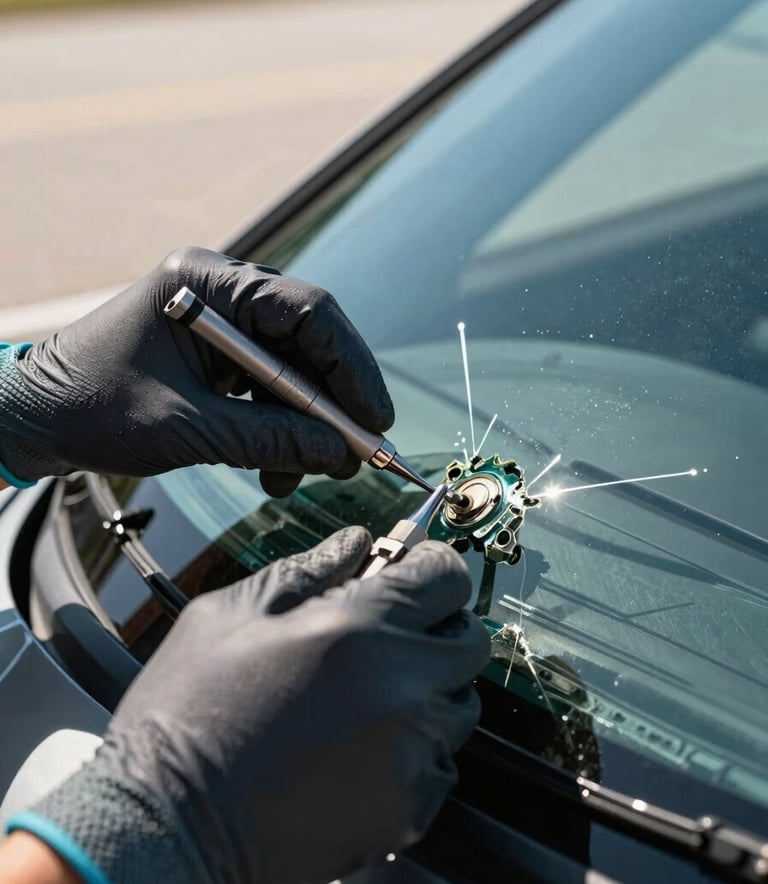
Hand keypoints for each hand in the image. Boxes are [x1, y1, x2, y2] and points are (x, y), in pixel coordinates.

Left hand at [0, 247, 392, 495]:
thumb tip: (338, 453)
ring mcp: (222, 323)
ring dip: (304, 427)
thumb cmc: (93, 409)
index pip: (308, 312)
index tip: (373, 419)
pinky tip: (277, 468)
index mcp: (208, 283)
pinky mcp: (218, 355)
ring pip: (293, 372)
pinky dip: (279, 429)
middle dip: (331, 404)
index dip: (351, 367)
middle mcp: (222, 292)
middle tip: (353, 454)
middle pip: (308, 342)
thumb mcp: (188, 428)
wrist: (37, 420)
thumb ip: (270, 439)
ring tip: (304, 474)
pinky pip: (269, 388)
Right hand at [13, 529, 488, 883]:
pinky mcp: (407, 810)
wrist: (163, 828)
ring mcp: (411, 755)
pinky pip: (441, 764)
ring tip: (364, 699)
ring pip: (459, 705)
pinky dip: (414, 751)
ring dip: (427, 691)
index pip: (448, 576)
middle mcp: (401, 689)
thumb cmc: (184, 715)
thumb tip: (354, 542)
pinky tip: (358, 749)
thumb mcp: (228, 616)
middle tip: (388, 635)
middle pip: (470, 641)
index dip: (432, 567)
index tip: (413, 573)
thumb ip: (306, 571)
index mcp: (357, 629)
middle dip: (438, 628)